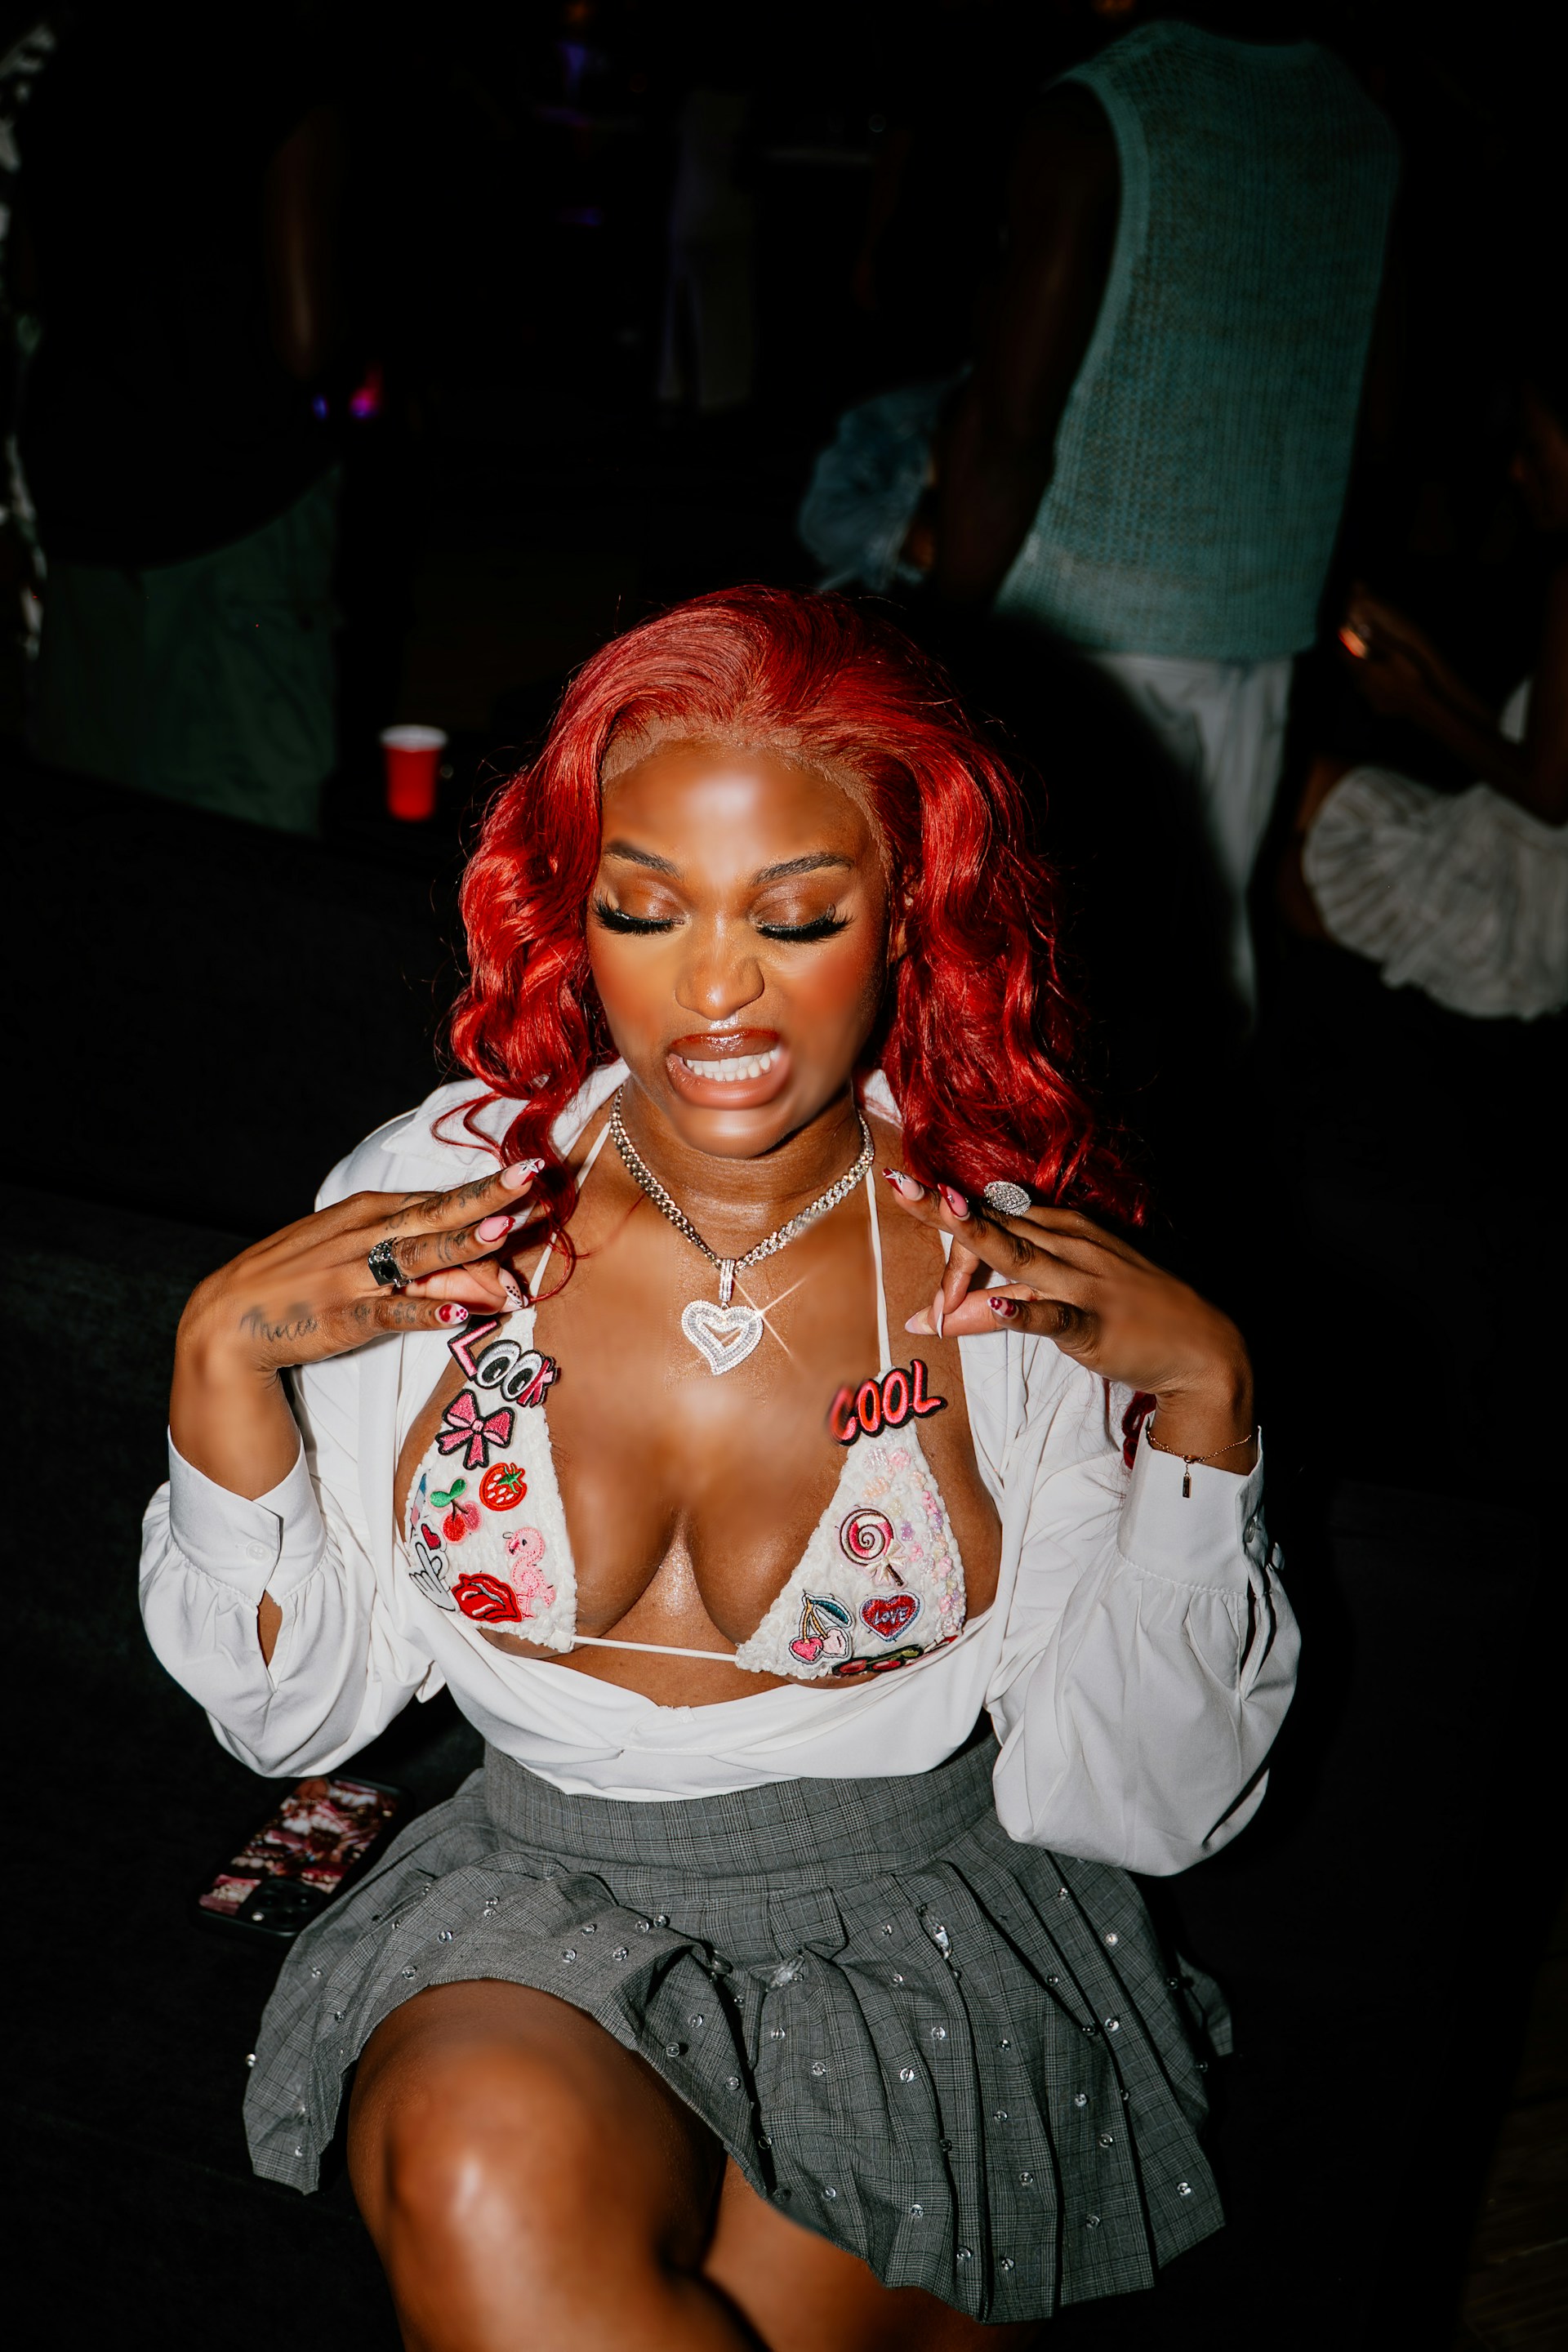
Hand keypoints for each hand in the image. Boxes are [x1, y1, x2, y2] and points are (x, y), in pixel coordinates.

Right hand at [177, 1158, 544, 1381]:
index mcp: (370, 1212)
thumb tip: (487, 1275)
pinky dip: (423, 1314)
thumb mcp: (355, 1255)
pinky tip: (455, 1316)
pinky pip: (391, 1314)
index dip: (486, 1192)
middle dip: (485, 1198)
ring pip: (419, 1258)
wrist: (231, 1317)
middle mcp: (366, 1235)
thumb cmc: (301, 1277)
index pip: (438, 1200)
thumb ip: (421, 1264)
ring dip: (461, 1244)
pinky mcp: (344, 1316)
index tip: (533, 1174)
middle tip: (530, 1178)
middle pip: (436, 1215)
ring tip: (499, 1231)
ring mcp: (355, 1275)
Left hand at [883, 1172, 1254, 1463]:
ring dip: (980, 1238)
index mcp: (1060, 1232)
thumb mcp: (1058, 1303)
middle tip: (898, 1183)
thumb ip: (996, 1306)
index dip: (945, 1214)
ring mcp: (1083, 1283)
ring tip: (945, 1212)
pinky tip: (1002, 1306)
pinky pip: (1057, 1318)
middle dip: (945, 1207)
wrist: (1200, 1345)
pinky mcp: (1096, 1325)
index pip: (993, 1216)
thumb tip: (933, 1321)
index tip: (901, 1190)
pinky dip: (1028, 1313)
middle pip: (997, 1225)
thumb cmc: (1126, 1315)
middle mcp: (1068, 1247)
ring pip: (1021, 1258)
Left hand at [1340, 587, 1447, 719]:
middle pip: (1352, 672)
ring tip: (1372, 672)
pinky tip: (1385, 687)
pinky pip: (1371, 697)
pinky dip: (1374, 690)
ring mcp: (1369, 698)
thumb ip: (1378, 641)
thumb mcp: (1395, 654)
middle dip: (1353, 664)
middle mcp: (1363, 685)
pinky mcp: (1377, 708)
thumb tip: (1363, 628)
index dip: (1341, 650)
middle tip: (1356, 657)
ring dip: (1363, 678)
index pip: (1345, 658)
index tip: (1338, 645)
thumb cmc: (1409, 675)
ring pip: (1360, 686)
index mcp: (1365, 670)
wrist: (1419, 703)